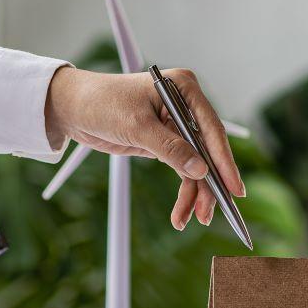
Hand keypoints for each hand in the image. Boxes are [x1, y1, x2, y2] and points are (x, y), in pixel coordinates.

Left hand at [45, 66, 244, 229]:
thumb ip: (168, 147)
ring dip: (196, 193)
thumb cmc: (102, 103)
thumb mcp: (136, 125)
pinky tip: (182, 212)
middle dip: (210, 184)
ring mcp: (177, 126)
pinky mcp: (166, 143)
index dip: (225, 161)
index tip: (234, 188)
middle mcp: (185, 106)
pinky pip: (182, 170)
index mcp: (184, 89)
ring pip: (197, 165)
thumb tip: (200, 170)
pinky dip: (184, 191)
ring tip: (194, 218)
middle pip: (208, 150)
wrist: (74, 108)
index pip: (211, 128)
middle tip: (212, 212)